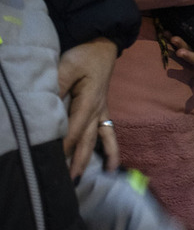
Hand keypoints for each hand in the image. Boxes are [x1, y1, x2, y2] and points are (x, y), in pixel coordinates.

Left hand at [58, 38, 118, 178]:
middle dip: (76, 162)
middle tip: (66, 183)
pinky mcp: (102, 112)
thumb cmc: (84, 55)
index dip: (63, 147)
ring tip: (81, 180)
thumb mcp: (67, 66)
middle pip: (85, 142)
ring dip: (90, 161)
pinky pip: (109, 135)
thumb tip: (45, 106)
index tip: (52, 162)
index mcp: (88, 102)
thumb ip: (56, 86)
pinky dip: (112, 151)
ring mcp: (101, 113)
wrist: (102, 46)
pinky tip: (112, 167)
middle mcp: (97, 112)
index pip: (73, 130)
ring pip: (96, 142)